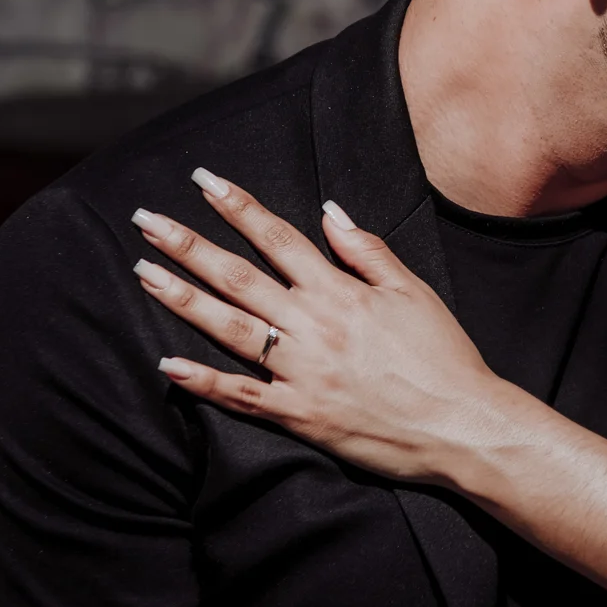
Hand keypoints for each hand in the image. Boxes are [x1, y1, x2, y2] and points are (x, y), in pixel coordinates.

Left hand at [129, 168, 508, 484]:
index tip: (204, 181)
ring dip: (182, 299)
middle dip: (188, 245)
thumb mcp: (414, 292)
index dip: (238, 207)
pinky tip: (167, 365)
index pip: (278, 238)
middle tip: (145, 220)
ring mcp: (302, 373)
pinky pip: (242, 396)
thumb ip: (368, 251)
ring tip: (144, 273)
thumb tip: (329, 212)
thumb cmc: (444, 358)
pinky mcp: (300, 415)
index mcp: (341, 293)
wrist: (461, 425)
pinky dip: (202, 382)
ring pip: (230, 329)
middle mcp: (314, 327)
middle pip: (239, 277)